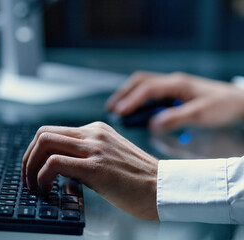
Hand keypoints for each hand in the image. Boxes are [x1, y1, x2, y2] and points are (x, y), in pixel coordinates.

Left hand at [21, 121, 158, 219]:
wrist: (164, 188)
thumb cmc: (138, 179)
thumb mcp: (109, 158)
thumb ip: (84, 159)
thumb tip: (59, 172)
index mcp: (96, 131)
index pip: (53, 131)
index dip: (35, 151)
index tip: (33, 169)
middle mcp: (93, 134)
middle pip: (43, 134)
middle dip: (28, 158)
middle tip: (28, 178)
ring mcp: (95, 147)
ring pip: (44, 143)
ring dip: (31, 166)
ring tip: (34, 185)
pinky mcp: (96, 166)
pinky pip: (54, 163)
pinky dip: (42, 176)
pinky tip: (47, 189)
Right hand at [106, 71, 243, 132]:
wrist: (238, 102)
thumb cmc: (222, 106)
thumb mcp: (200, 114)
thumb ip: (176, 119)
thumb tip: (152, 126)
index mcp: (177, 83)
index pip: (147, 89)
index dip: (131, 100)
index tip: (118, 113)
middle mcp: (172, 82)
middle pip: (140, 82)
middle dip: (124, 94)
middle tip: (111, 109)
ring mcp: (173, 87)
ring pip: (144, 85)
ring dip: (129, 96)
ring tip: (118, 110)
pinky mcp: (174, 94)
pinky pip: (151, 93)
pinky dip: (139, 100)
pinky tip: (136, 111)